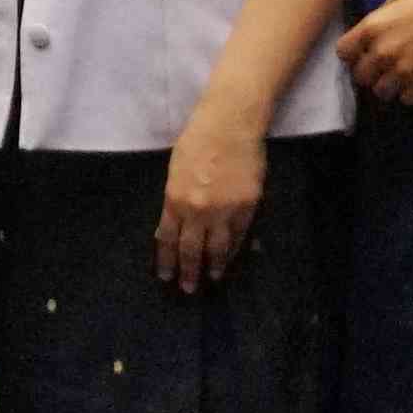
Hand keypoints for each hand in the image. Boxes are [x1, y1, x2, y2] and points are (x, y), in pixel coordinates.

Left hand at [152, 105, 266, 293]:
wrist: (230, 124)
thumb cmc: (198, 139)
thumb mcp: (176, 170)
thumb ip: (174, 199)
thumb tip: (170, 225)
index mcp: (174, 199)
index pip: (167, 239)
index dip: (166, 260)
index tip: (166, 275)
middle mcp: (197, 210)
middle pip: (191, 250)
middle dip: (188, 272)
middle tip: (188, 289)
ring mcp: (224, 211)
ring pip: (217, 249)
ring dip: (213, 267)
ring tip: (211, 279)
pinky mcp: (247, 207)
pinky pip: (239, 236)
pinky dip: (233, 250)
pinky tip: (230, 258)